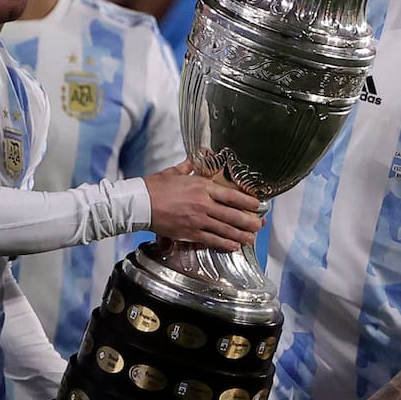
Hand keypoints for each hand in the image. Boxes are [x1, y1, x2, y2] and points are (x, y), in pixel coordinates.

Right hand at [143, 160, 262, 250]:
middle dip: (249, 222)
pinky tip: (233, 246)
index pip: (231, 195)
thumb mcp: (175, 172)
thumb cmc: (156, 187)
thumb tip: (200, 153)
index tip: (258, 205)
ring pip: (225, 230)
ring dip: (240, 235)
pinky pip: (211, 239)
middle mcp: (203, 204)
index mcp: (202, 187)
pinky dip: (224, 243)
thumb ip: (190, 165)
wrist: (140, 203)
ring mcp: (198, 220)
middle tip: (259, 225)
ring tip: (251, 239)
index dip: (247, 201)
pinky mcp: (189, 233)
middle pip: (232, 215)